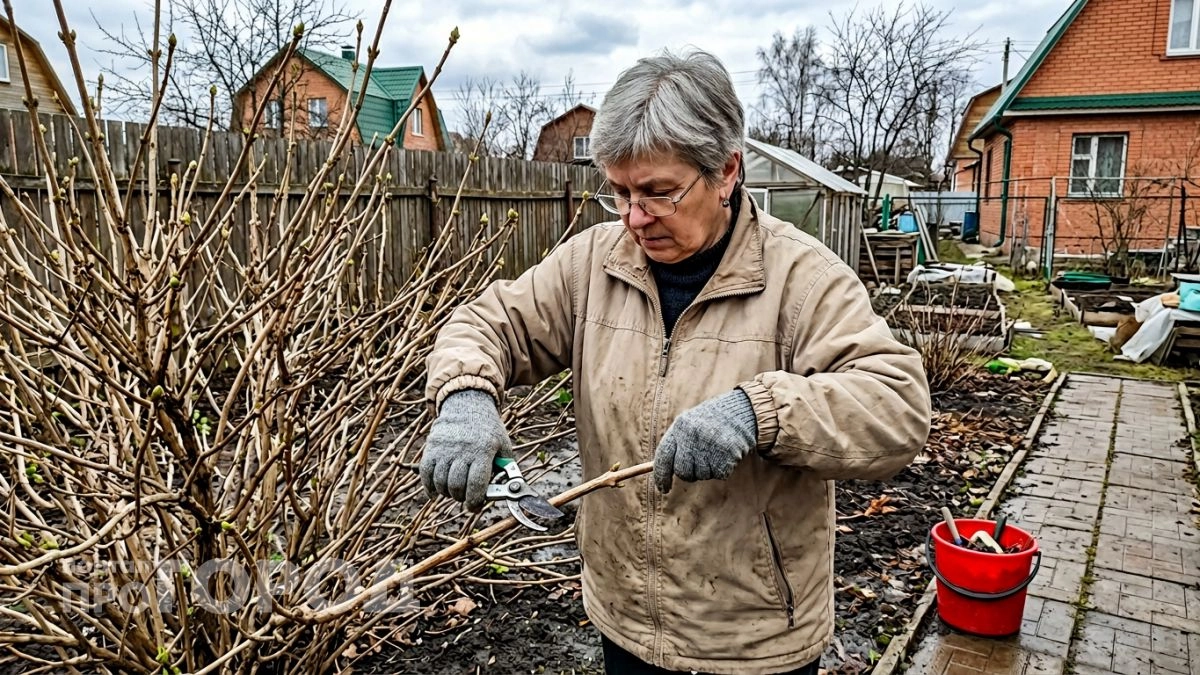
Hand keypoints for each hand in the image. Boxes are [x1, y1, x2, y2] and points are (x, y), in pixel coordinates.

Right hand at [420, 389, 511, 510]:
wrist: (467, 405)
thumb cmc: (488, 431)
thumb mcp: (503, 446)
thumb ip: (507, 469)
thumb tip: (508, 492)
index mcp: (483, 450)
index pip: (476, 484)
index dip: (474, 501)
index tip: (475, 506)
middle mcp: (462, 450)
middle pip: (456, 486)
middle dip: (461, 497)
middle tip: (465, 496)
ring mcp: (445, 449)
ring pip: (440, 483)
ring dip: (447, 493)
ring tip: (453, 490)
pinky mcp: (432, 447)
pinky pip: (426, 474)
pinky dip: (430, 487)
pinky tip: (436, 491)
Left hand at [653, 388, 757, 493]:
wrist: (741, 410)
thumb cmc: (710, 421)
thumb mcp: (689, 424)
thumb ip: (676, 444)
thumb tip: (659, 471)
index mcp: (680, 425)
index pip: (663, 456)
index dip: (661, 475)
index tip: (663, 489)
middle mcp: (692, 434)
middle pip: (683, 471)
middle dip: (689, 474)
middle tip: (699, 464)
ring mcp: (710, 443)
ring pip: (702, 474)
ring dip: (708, 470)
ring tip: (714, 452)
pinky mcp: (727, 451)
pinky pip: (720, 474)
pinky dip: (723, 469)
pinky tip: (726, 454)